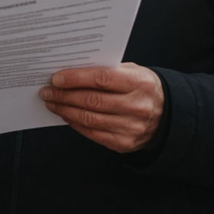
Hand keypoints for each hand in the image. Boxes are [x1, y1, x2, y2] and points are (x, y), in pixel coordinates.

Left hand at [39, 62, 164, 152]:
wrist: (166, 115)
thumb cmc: (141, 87)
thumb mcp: (132, 71)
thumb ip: (107, 70)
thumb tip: (71, 72)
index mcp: (139, 82)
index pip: (102, 79)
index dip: (76, 78)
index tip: (56, 78)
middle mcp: (136, 106)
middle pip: (92, 101)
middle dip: (64, 96)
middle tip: (47, 91)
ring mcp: (131, 127)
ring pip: (90, 119)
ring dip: (65, 110)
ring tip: (52, 103)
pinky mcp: (124, 143)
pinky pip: (93, 134)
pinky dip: (75, 124)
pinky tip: (66, 115)